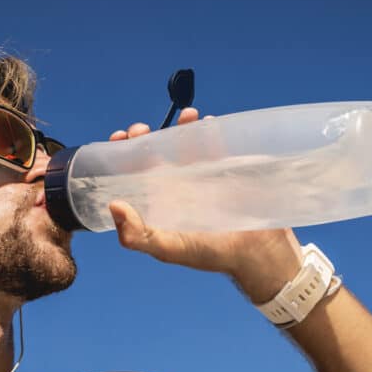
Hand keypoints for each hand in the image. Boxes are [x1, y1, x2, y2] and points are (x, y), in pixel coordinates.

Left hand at [107, 109, 303, 302]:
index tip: (119, 138)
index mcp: (159, 201)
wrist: (257, 253)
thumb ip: (138, 235)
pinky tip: (205, 122)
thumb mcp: (168, 248)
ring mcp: (202, 176)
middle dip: (146, 137)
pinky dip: (209, 130)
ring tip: (183, 117)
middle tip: (142, 129)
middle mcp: (177, 186)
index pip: (134, 172)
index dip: (123, 155)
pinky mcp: (226, 170)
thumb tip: (113, 206)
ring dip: (180, 127)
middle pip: (155, 153)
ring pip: (184, 144)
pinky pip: (215, 144)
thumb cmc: (209, 254)